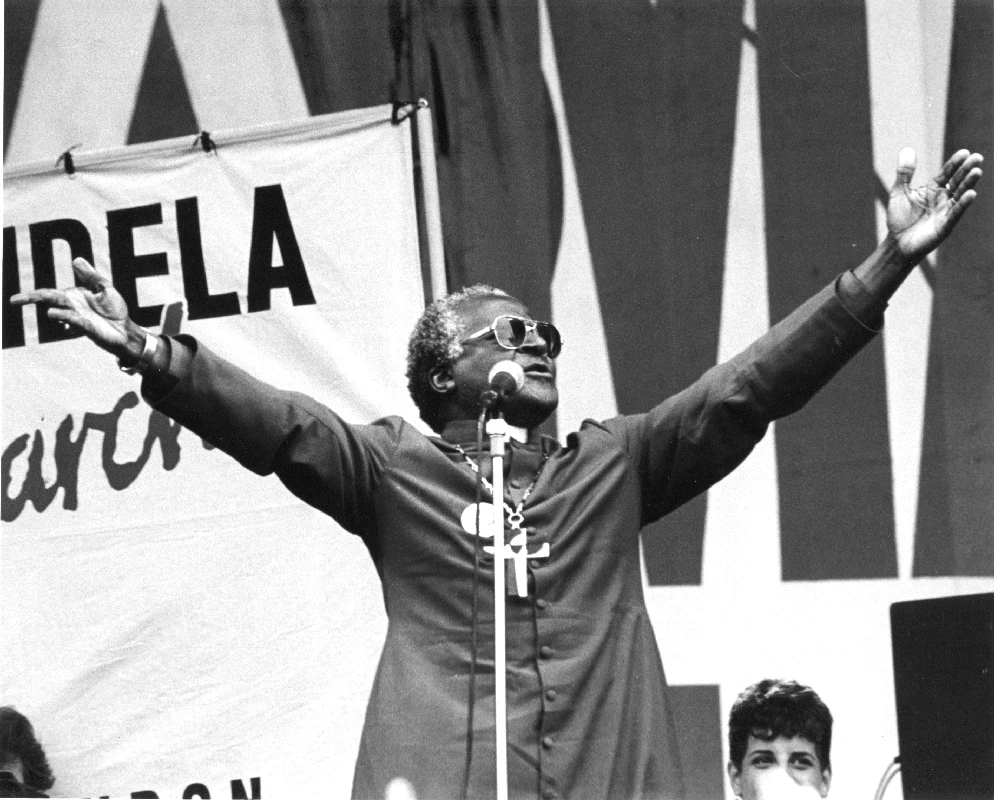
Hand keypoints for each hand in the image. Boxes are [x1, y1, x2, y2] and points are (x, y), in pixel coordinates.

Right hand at [9, 257, 136, 357]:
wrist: (125, 330)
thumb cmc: (114, 310)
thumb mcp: (105, 288)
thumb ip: (91, 276)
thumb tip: (76, 259)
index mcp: (73, 297)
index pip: (49, 293)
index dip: (33, 294)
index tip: (15, 299)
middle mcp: (71, 308)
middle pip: (49, 300)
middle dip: (31, 298)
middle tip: (13, 300)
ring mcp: (78, 318)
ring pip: (61, 313)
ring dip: (56, 313)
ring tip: (51, 313)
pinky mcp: (88, 328)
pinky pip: (76, 321)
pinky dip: (68, 318)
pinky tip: (58, 316)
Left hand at [887, 147, 982, 263]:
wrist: (897, 243)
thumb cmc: (899, 219)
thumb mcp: (899, 192)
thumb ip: (904, 173)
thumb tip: (907, 149)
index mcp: (933, 189)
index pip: (947, 173)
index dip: (955, 163)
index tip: (964, 152)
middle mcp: (943, 198)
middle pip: (957, 181)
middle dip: (966, 170)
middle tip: (977, 157)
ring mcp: (945, 211)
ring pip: (960, 195)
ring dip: (968, 183)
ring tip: (977, 171)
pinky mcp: (945, 225)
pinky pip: (955, 213)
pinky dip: (962, 204)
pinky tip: (971, 194)